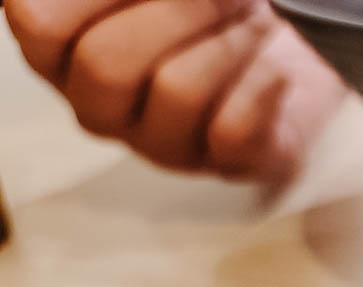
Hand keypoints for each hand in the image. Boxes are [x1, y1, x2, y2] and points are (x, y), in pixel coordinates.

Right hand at [5, 0, 345, 180]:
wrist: (291, 39)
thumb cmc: (206, 2)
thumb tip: (129, 1)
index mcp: (64, 56)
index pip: (41, 26)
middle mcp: (106, 112)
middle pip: (105, 66)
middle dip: (174, 10)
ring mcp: (166, 147)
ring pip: (176, 93)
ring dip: (225, 43)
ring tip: (253, 26)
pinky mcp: (232, 165)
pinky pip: (234, 133)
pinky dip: (262, 90)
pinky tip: (274, 72)